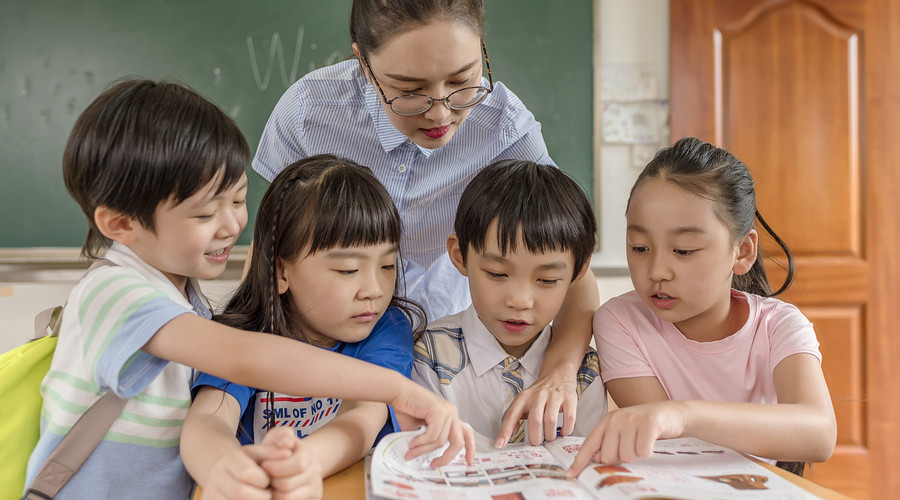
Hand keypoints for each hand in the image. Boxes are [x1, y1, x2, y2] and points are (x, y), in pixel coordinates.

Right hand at [197, 440, 289, 499]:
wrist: (220, 471)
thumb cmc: (245, 461)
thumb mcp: (258, 452)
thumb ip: (273, 450)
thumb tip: (288, 452)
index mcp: (228, 460)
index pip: (247, 473)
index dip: (263, 479)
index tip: (268, 480)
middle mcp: (215, 477)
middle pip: (240, 493)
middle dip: (260, 496)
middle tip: (268, 493)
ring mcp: (210, 493)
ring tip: (261, 497)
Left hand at [258, 427, 323, 499]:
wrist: (290, 463)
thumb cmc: (279, 451)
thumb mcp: (278, 438)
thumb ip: (280, 435)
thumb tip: (286, 442)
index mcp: (309, 455)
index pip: (298, 464)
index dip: (276, 466)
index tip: (263, 465)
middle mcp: (315, 472)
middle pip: (289, 484)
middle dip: (271, 481)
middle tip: (265, 478)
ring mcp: (314, 489)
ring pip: (288, 498)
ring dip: (273, 493)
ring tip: (269, 486)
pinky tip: (275, 493)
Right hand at [390, 380, 475, 467]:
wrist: (397, 393)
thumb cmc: (406, 409)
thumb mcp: (419, 431)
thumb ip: (426, 442)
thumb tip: (423, 458)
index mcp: (450, 417)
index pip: (467, 434)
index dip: (470, 449)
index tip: (469, 462)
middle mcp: (452, 413)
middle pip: (458, 442)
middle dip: (447, 457)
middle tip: (434, 464)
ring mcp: (447, 411)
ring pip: (440, 441)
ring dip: (423, 449)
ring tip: (411, 452)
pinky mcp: (438, 411)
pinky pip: (432, 435)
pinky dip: (421, 442)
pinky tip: (412, 443)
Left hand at [496, 372, 576, 446]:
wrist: (558, 372)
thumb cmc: (540, 391)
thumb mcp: (524, 400)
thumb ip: (516, 415)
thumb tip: (512, 432)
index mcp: (524, 397)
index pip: (511, 415)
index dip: (505, 431)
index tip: (500, 444)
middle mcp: (538, 395)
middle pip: (534, 420)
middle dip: (535, 437)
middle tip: (536, 442)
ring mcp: (554, 396)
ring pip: (550, 420)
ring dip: (550, 435)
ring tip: (549, 437)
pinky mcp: (569, 398)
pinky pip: (569, 418)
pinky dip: (566, 429)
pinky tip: (563, 431)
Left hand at [567, 401, 687, 476]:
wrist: (671, 414)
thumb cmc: (645, 426)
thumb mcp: (623, 431)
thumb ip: (608, 443)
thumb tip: (597, 459)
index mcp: (606, 421)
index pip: (589, 445)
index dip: (579, 462)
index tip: (570, 475)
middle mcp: (616, 419)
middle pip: (607, 456)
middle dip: (620, 458)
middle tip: (631, 445)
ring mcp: (631, 420)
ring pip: (626, 456)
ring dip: (636, 454)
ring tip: (641, 441)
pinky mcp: (648, 424)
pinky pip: (642, 452)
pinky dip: (648, 451)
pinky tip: (650, 441)